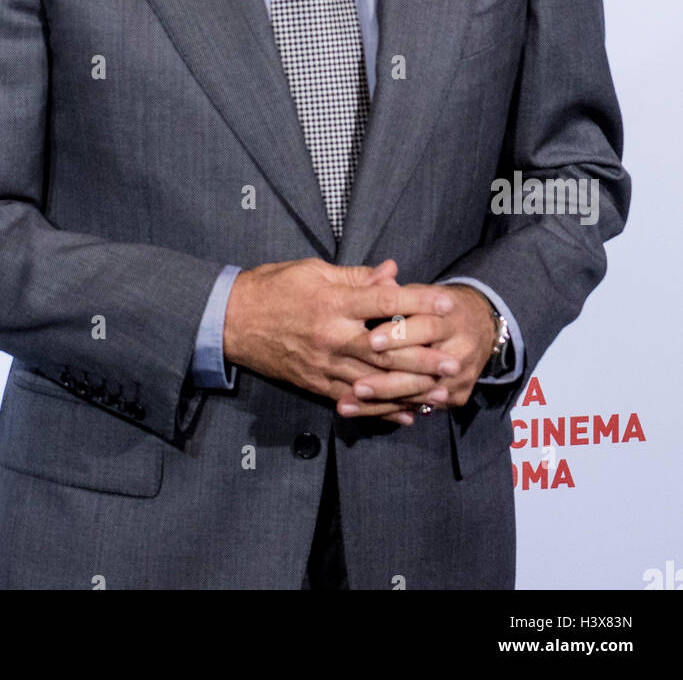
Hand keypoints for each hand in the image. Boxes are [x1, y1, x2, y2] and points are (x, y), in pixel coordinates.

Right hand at [222, 258, 454, 421]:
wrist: (231, 320)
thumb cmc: (273, 287)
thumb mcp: (313, 271)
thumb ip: (355, 276)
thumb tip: (392, 273)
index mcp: (333, 303)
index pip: (385, 301)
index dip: (418, 302)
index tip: (446, 304)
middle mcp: (332, 337)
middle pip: (387, 349)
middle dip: (423, 357)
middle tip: (453, 362)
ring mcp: (324, 365)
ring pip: (374, 381)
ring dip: (410, 389)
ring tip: (439, 393)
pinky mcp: (316, 384)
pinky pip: (354, 401)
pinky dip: (381, 410)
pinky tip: (404, 414)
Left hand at [340, 282, 497, 424]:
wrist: (481, 326)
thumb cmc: (437, 306)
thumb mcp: (422, 293)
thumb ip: (399, 292)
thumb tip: (379, 279)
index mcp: (451, 317)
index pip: (426, 327)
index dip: (398, 334)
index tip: (370, 341)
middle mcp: (462, 348)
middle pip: (423, 368)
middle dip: (387, 379)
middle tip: (355, 386)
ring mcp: (462, 376)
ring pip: (418, 394)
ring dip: (381, 402)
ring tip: (347, 405)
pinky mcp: (458, 396)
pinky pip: (420, 407)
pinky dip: (389, 411)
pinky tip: (362, 413)